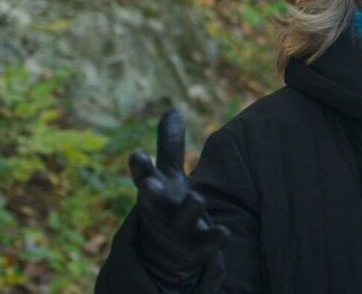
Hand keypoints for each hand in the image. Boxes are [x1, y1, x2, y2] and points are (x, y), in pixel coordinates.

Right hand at [127, 110, 228, 285]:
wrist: (166, 253)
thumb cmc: (167, 203)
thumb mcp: (168, 175)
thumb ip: (169, 145)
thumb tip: (173, 109)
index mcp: (154, 190)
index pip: (143, 176)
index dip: (140, 167)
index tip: (136, 154)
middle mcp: (162, 210)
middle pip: (153, 201)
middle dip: (150, 192)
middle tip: (147, 185)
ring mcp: (178, 230)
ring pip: (182, 221)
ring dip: (189, 210)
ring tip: (198, 198)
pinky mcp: (195, 247)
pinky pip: (204, 244)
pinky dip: (214, 239)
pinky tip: (225, 232)